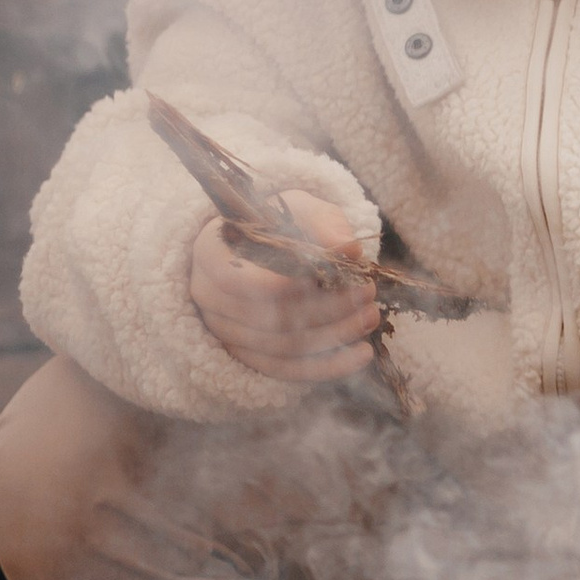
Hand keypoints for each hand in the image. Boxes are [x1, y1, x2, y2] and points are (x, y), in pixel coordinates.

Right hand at [188, 193, 378, 382]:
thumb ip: (323, 224)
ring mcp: (224, 332)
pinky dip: (327, 366)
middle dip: (326, 309)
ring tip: (370, 317)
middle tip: (367, 293)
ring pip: (281, 346)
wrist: (267, 248)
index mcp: (210, 253)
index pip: (240, 279)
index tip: (335, 274)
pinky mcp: (246, 356)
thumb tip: (350, 249)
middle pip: (267, 317)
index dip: (286, 283)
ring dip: (333, 336)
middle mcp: (208, 297)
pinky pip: (285, 370)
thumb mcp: (302, 210)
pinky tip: (361, 354)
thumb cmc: (282, 224)